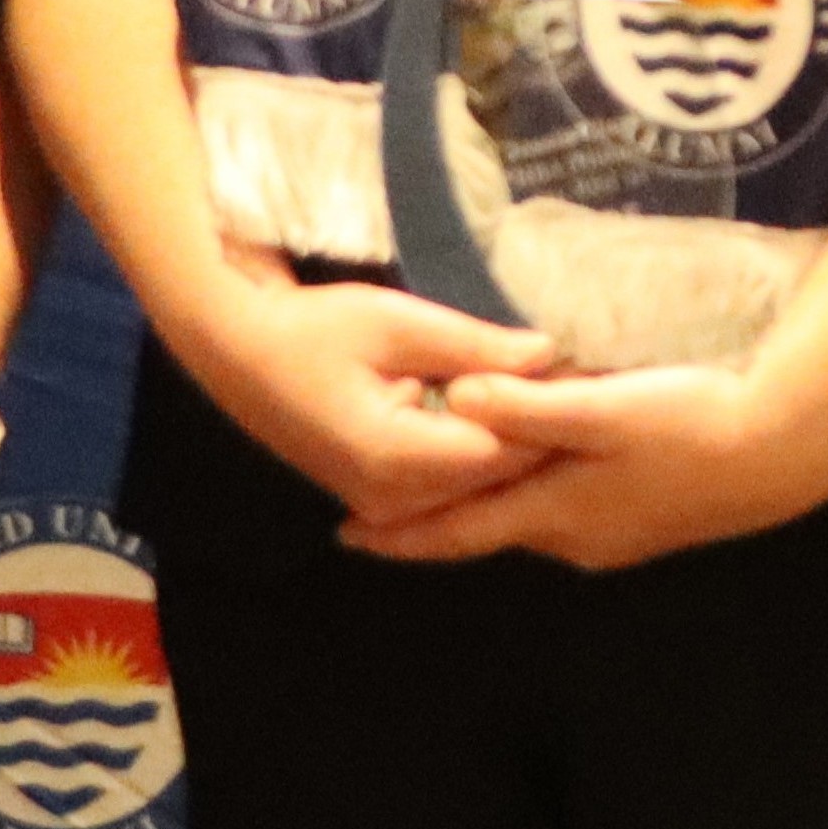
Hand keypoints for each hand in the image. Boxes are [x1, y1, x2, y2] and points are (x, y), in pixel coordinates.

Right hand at [163, 273, 570, 528]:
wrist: (237, 351)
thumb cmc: (313, 327)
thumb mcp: (398, 323)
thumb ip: (476, 347)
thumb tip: (551, 354)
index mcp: (399, 458)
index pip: (504, 452)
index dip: (550, 415)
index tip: (589, 376)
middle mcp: (393, 498)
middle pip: (494, 479)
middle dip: (538, 433)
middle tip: (584, 382)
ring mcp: (382, 505)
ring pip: (474, 489)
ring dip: (511, 446)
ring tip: (556, 394)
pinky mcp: (376, 498)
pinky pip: (446, 488)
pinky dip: (478, 455)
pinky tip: (508, 418)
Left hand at [346, 359, 827, 570]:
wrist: (777, 456)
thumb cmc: (689, 425)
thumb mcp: (602, 409)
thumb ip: (525, 409)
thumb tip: (452, 405)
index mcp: (553, 514)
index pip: (456, 531)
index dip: (399, 535)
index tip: (345, 535)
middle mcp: (573, 539)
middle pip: (486, 531)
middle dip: (433, 520)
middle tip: (378, 508)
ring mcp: (610, 538)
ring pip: (525, 523)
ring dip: (482, 508)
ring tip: (443, 487)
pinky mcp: (640, 522)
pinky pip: (560, 514)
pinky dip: (525, 499)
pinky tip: (530, 476)